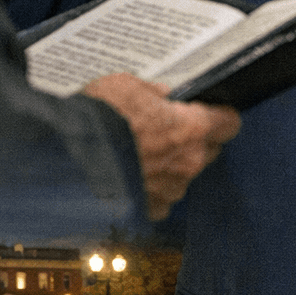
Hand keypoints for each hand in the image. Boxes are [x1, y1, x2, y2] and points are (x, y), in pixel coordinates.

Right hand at [84, 73, 240, 219]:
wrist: (66, 162)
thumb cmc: (98, 119)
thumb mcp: (124, 86)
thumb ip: (152, 92)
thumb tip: (162, 95)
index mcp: (191, 129)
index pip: (229, 123)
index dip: (219, 116)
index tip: (209, 112)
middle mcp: (188, 162)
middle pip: (209, 150)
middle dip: (194, 141)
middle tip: (167, 129)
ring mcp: (170, 189)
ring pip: (183, 174)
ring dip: (170, 165)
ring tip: (140, 153)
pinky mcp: (150, 208)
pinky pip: (159, 198)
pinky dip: (150, 188)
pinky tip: (131, 175)